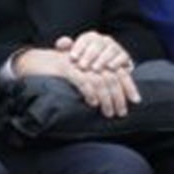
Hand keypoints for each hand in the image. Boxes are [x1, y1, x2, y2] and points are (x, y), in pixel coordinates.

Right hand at [16, 47, 135, 117]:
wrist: (36, 62)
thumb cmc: (61, 73)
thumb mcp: (81, 76)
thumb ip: (96, 83)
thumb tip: (113, 98)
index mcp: (96, 60)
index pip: (119, 71)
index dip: (129, 85)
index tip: (136, 100)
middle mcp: (90, 60)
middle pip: (113, 77)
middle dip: (119, 97)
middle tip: (122, 113)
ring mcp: (78, 63)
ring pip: (100, 81)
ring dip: (107, 99)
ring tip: (109, 113)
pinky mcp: (67, 68)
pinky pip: (83, 81)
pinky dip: (90, 92)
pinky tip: (93, 103)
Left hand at [55, 32, 134, 77]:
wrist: (105, 74)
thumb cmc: (85, 65)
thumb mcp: (74, 56)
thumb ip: (65, 48)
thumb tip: (62, 42)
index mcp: (91, 38)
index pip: (85, 39)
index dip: (78, 47)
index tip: (72, 58)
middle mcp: (104, 40)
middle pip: (98, 43)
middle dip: (89, 55)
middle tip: (82, 66)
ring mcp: (115, 47)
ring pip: (110, 49)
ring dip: (102, 59)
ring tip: (95, 68)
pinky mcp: (124, 56)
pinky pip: (122, 56)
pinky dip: (117, 61)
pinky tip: (110, 68)